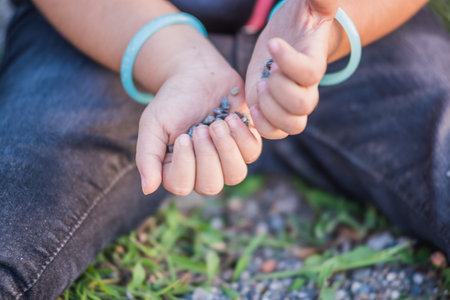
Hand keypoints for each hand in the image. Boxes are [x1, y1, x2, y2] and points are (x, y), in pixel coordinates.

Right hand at [136, 39, 261, 195]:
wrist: (197, 74)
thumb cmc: (172, 101)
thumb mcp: (153, 125)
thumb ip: (148, 157)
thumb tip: (147, 189)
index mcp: (177, 169)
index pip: (181, 186)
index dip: (185, 163)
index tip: (183, 136)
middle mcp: (203, 170)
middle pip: (211, 185)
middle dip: (206, 154)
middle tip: (200, 128)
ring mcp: (226, 159)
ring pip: (235, 175)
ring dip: (226, 148)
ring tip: (217, 124)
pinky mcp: (245, 144)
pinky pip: (251, 153)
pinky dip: (242, 135)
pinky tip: (231, 117)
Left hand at [245, 0, 336, 138]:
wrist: (286, 41)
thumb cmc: (297, 22)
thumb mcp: (308, 6)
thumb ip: (320, 0)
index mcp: (314, 62)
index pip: (310, 73)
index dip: (290, 63)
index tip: (273, 44)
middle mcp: (307, 88)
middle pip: (302, 104)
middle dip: (278, 90)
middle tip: (265, 74)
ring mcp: (290, 104)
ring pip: (291, 125)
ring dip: (269, 109)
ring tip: (259, 86)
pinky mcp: (273, 112)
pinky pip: (274, 132)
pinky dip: (261, 124)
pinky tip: (253, 104)